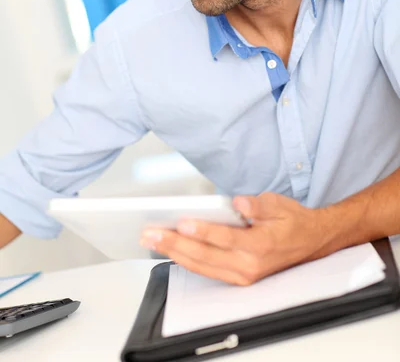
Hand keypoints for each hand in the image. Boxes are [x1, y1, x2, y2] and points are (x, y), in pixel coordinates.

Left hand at [140, 193, 327, 284]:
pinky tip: (171, 250)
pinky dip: (187, 260)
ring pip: (202, 267)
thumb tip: (238, 203)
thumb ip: (257, 205)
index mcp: (261, 245)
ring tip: (152, 241)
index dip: (203, 231)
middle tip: (151, 234)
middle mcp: (250, 266)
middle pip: (206, 256)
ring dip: (175, 253)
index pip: (226, 239)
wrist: (311, 243)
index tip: (182, 223)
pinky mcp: (239, 278)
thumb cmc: (292, 221)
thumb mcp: (279, 204)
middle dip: (175, 244)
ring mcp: (243, 276)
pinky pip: (207, 271)